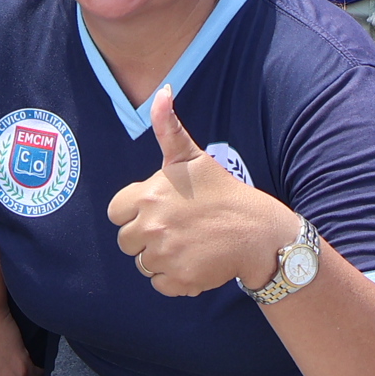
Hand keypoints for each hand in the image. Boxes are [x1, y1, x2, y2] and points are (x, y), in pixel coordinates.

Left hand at [105, 89, 294, 296]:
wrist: (257, 232)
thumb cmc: (222, 192)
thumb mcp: (191, 158)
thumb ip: (168, 128)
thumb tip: (163, 91)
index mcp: (146, 196)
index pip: (116, 213)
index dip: (135, 212)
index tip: (159, 209)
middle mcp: (151, 227)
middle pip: (127, 242)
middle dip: (146, 237)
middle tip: (177, 228)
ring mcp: (165, 255)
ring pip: (143, 264)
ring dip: (161, 258)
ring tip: (188, 243)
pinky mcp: (180, 279)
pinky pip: (161, 284)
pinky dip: (175, 279)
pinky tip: (195, 261)